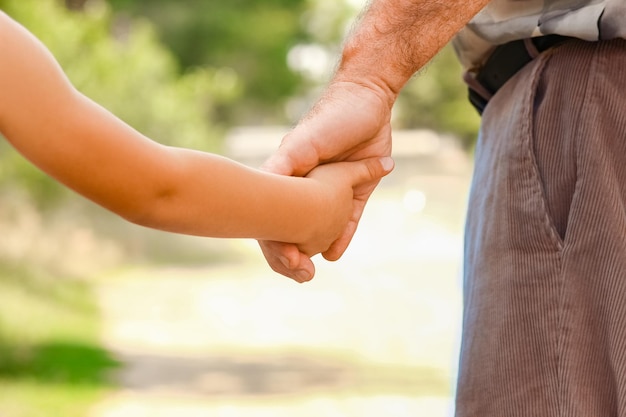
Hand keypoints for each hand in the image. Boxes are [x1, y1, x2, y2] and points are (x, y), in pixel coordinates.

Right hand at [259, 80, 393, 281]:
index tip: (273, 251)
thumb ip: (286, 162)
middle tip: (292, 267)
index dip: (273, 231)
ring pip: (323, 225)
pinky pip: (349, 220)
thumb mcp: (305, 142)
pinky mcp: (358, 192)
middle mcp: (310, 185)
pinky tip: (334, 253)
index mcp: (292, 173)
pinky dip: (342, 236)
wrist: (368, 101)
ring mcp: (334, 190)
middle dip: (292, 246)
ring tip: (309, 269)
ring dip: (316, 245)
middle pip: (298, 222)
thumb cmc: (332, 118)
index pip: (277, 208)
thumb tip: (264, 184)